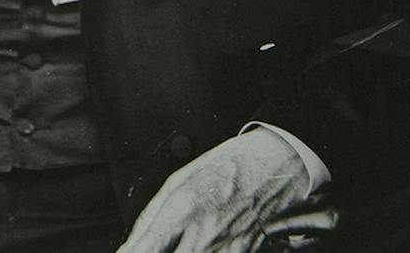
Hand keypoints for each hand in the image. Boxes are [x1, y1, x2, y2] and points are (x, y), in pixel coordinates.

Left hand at [115, 128, 334, 252]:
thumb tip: (128, 248)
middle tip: (159, 248)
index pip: (142, 251)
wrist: (281, 165)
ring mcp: (225, 251)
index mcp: (181, 212)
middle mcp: (202, 237)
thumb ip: (148, 219)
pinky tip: (201, 245)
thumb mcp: (180, 182)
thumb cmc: (230, 167)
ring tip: (180, 244)